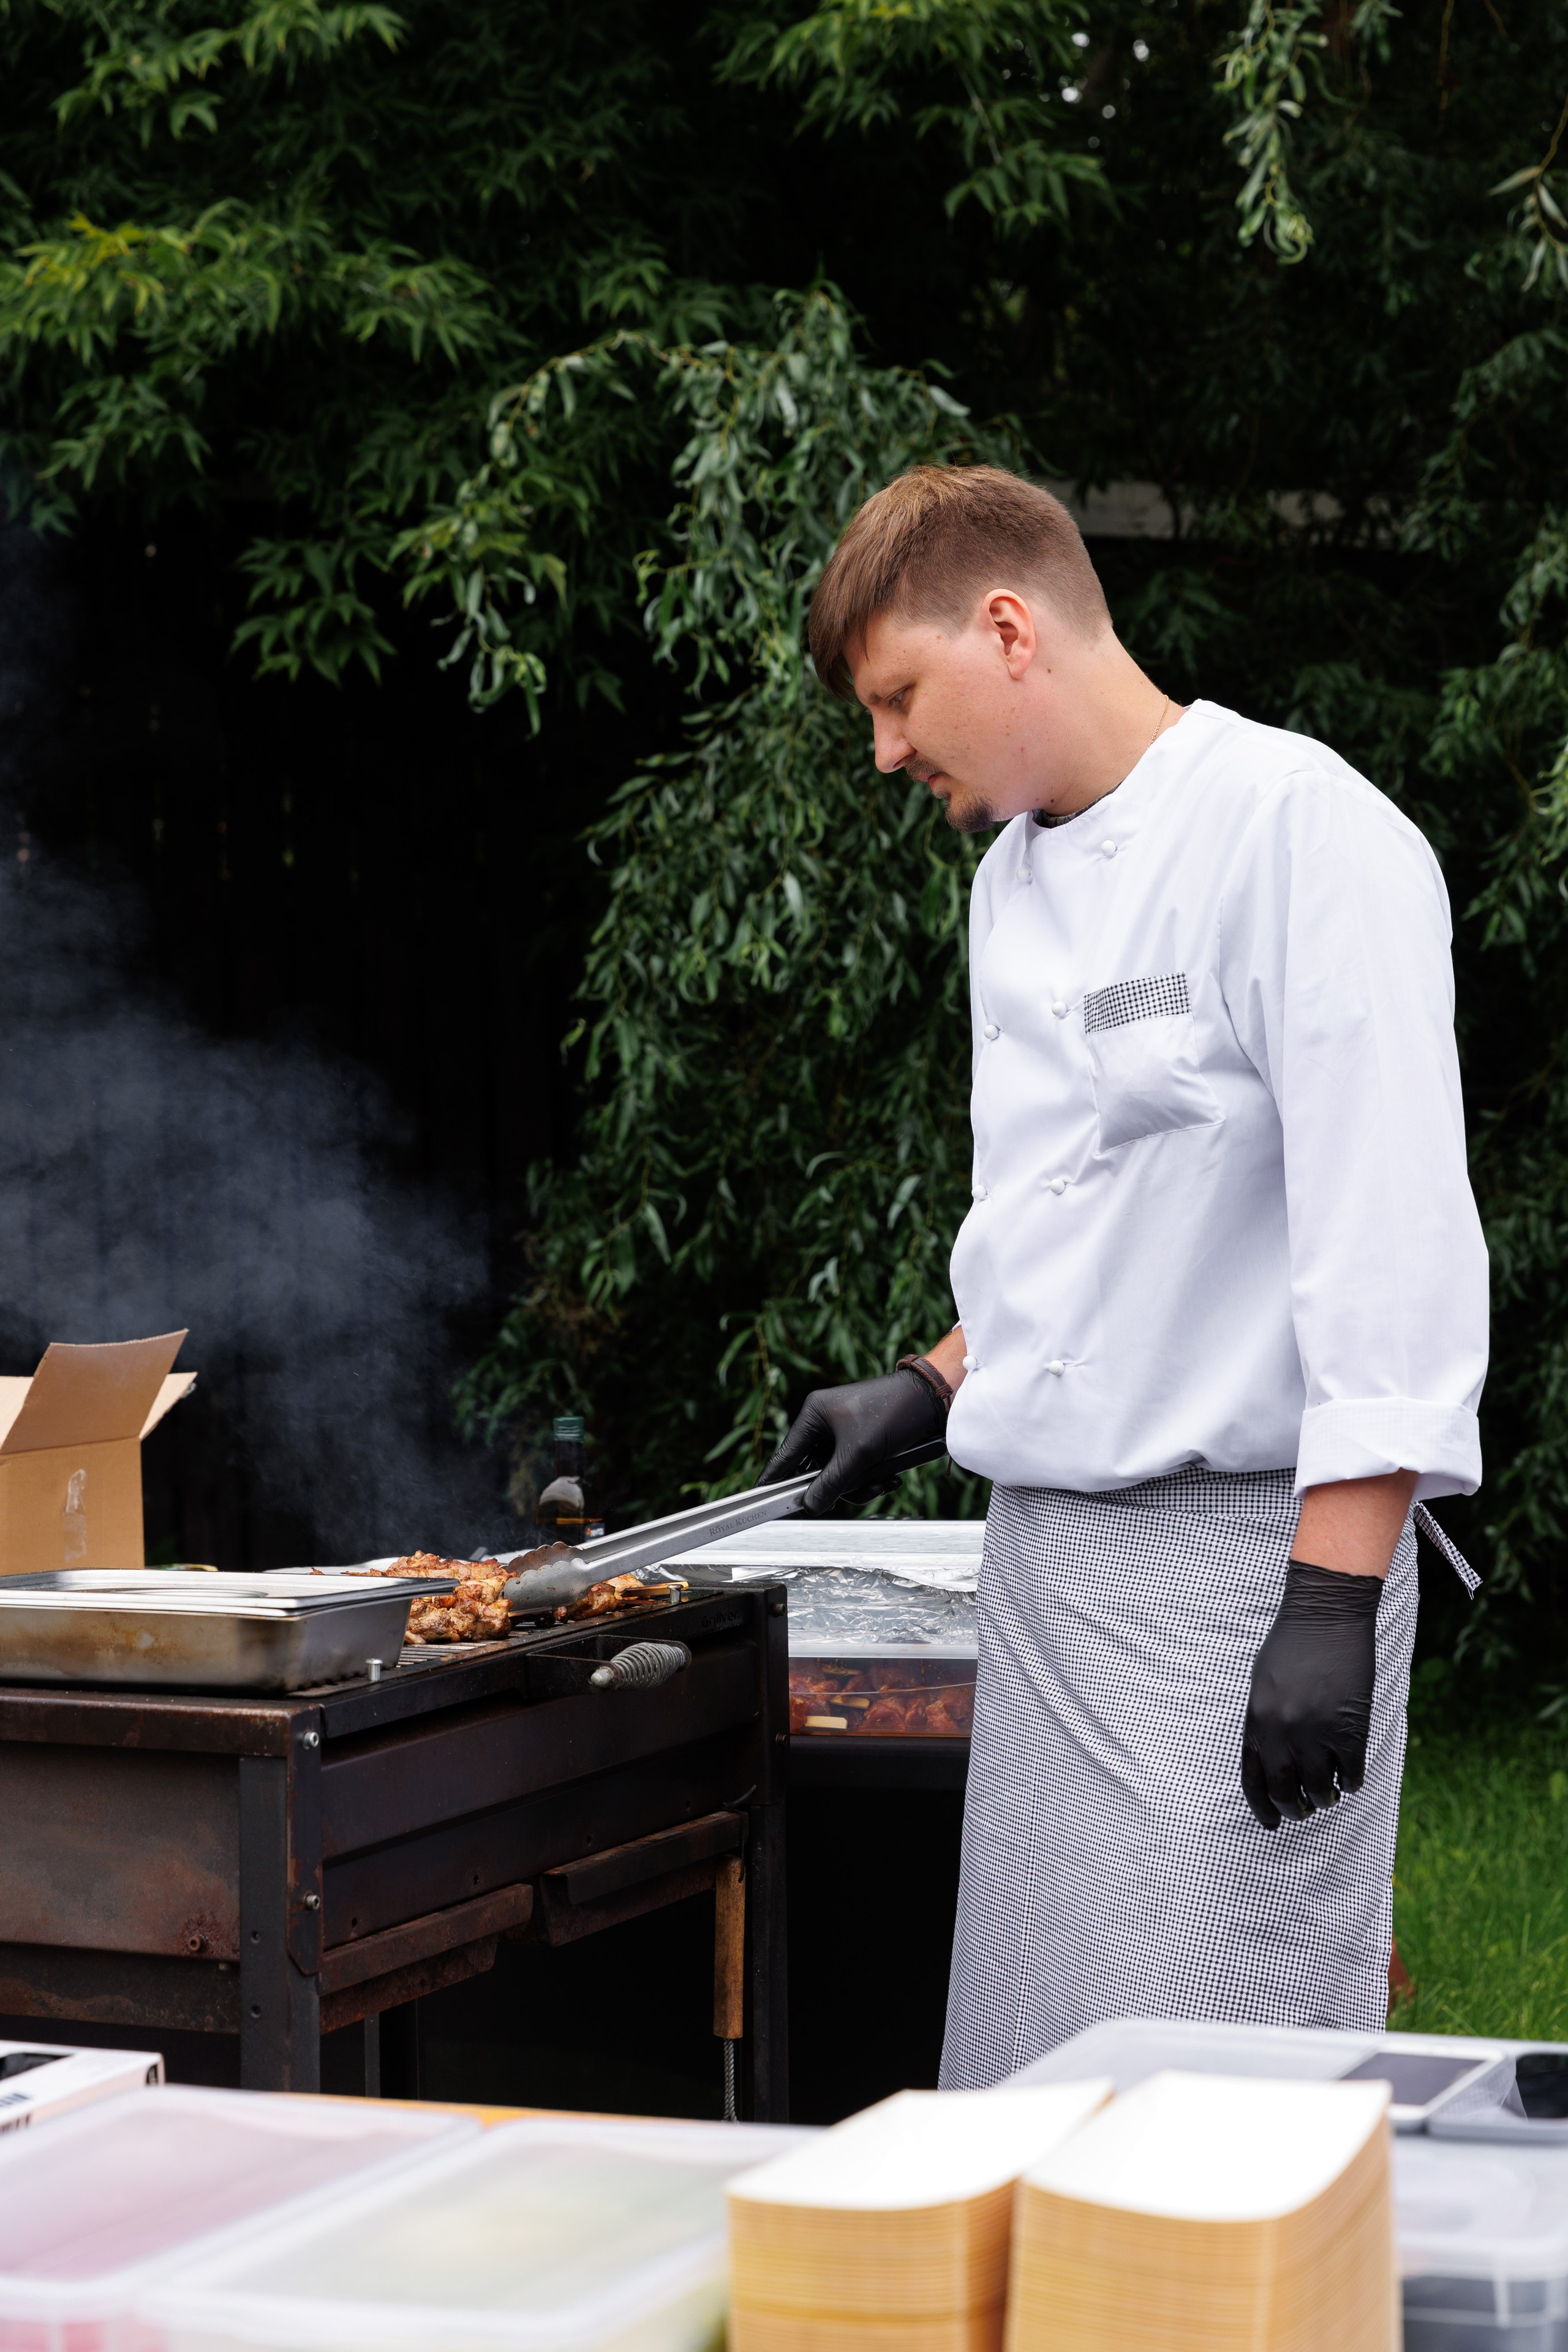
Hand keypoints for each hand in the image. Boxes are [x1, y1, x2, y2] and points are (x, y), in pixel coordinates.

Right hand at [760, 1367, 946, 1514]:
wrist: (933, 1401)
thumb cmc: (892, 1413)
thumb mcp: (859, 1453)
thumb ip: (831, 1483)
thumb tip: (810, 1506)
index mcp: (813, 1415)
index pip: (785, 1456)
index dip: (775, 1481)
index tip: (763, 1501)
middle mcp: (824, 1423)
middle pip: (814, 1471)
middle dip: (836, 1487)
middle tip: (851, 1493)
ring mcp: (844, 1433)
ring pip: (837, 1475)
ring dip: (858, 1486)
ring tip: (881, 1483)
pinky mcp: (863, 1442)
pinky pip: (855, 1471)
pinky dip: (871, 1480)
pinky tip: (890, 1479)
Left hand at [1241, 1562, 1381, 1831]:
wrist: (1326, 1615)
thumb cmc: (1291, 1645)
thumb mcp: (1262, 1684)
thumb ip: (1264, 1723)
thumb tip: (1272, 1761)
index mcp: (1256, 1720)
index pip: (1253, 1780)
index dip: (1262, 1808)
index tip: (1271, 1823)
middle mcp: (1282, 1731)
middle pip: (1286, 1792)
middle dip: (1295, 1810)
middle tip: (1305, 1811)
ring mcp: (1317, 1731)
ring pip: (1321, 1789)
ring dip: (1326, 1798)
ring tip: (1330, 1794)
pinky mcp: (1350, 1728)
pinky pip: (1352, 1772)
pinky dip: (1352, 1781)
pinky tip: (1350, 1778)